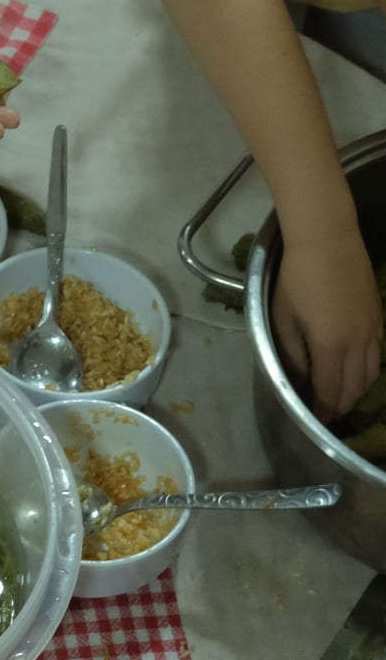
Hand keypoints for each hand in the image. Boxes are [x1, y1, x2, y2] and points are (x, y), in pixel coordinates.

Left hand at [273, 227, 381, 420]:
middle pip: (354, 388)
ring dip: (357, 391)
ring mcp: (373, 328)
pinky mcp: (379, 315)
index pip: (329, 391)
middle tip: (328, 416)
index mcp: (331, 346)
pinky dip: (370, 370)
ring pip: (372, 373)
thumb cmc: (297, 277)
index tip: (316, 422)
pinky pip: (380, 353)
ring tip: (342, 398)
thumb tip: (298, 382)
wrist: (328, 237)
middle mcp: (358, 342)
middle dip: (340, 407)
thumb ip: (291, 355)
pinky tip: (358, 371)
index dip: (323, 411)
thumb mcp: (283, 320)